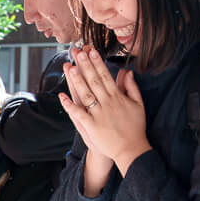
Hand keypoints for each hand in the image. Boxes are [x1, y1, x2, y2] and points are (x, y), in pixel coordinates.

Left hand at [60, 45, 150, 174]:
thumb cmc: (135, 127)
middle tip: (78, 53)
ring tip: (70, 67)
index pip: (105, 76)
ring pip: (86, 95)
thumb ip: (131, 87)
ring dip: (77, 81)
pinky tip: (62, 96)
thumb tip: (126, 71)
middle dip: (85, 66)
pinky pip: (79, 114)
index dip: (97, 63)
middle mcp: (108, 104)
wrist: (131, 149)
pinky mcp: (92, 127)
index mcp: (118, 97)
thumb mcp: (138, 104)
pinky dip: (70, 105)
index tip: (91, 51)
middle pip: (94, 82)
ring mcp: (99, 115)